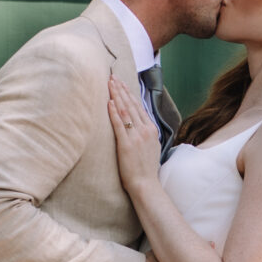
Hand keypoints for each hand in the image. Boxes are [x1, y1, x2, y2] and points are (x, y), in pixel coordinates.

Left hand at [106, 73, 162, 194]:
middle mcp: (145, 130)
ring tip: (109, 83)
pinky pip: (119, 125)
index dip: (129, 93)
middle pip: (131, 105)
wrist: (146, 185)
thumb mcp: (150, 147)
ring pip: (125, 111)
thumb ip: (145, 134)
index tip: (121, 83)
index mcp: (151, 130)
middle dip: (121, 89)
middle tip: (113, 76)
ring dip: (117, 95)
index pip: (139, 106)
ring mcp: (136, 137)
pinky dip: (114, 112)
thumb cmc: (145, 169)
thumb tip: (138, 125)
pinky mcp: (126, 145)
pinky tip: (110, 102)